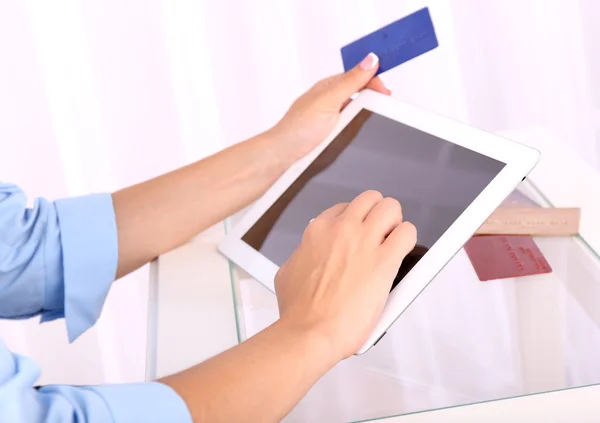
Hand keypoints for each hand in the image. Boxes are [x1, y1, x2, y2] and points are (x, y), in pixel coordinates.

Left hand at [268, 53, 389, 164]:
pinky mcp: (331, 133)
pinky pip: (351, 128)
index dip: (374, 81)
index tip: (386, 92)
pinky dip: (357, 129)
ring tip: (372, 118)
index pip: (358, 76)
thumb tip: (370, 60)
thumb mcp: (329, 100)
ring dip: (365, 116)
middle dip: (373, 98)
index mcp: (329, 86)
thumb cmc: (297, 128)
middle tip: (384, 105)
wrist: (283, 155)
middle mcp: (330, 100)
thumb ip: (351, 82)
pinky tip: (358, 132)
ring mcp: (331, 117)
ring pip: (357, 112)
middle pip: (360, 94)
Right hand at [274, 190, 416, 360]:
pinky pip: (407, 233)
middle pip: (370, 200)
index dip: (355, 221)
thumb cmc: (299, 311)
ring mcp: (364, 242)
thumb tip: (308, 255)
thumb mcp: (288, 272)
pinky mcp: (385, 261)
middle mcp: (342, 229)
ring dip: (394, 223)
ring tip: (392, 241)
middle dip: (377, 214)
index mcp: (318, 230)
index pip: (344, 208)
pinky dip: (408, 240)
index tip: (359, 233)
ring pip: (391, 208)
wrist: (310, 332)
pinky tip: (402, 252)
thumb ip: (303, 256)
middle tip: (379, 233)